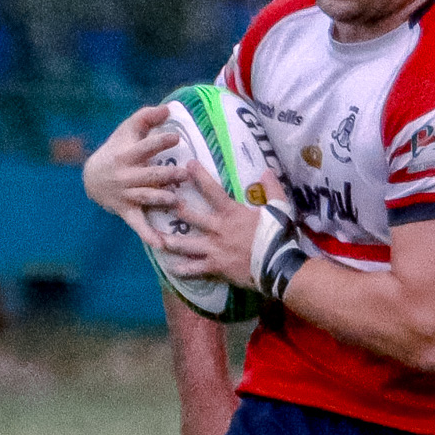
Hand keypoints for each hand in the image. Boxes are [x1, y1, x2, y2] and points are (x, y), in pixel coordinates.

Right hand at [82, 105, 184, 244]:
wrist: (92, 178)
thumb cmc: (117, 149)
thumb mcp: (127, 131)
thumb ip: (146, 118)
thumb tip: (168, 108)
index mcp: (128, 155)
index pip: (144, 147)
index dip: (159, 142)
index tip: (176, 137)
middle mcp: (127, 176)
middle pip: (148, 175)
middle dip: (165, 174)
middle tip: (183, 173)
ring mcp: (127, 195)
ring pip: (146, 198)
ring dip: (160, 200)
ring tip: (175, 201)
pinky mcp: (128, 212)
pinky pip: (138, 225)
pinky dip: (148, 236)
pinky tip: (162, 245)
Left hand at [160, 163, 303, 299]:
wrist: (278, 267)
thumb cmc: (278, 237)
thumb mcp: (279, 209)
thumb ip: (272, 189)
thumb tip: (267, 171)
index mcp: (231, 212)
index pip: (211, 190)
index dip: (199, 175)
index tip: (187, 164)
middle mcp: (217, 229)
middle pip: (189, 215)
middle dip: (172, 206)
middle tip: (158, 199)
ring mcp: (213, 249)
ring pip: (185, 244)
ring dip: (169, 241)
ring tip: (155, 238)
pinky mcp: (215, 267)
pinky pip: (194, 270)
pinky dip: (183, 270)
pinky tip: (172, 269)